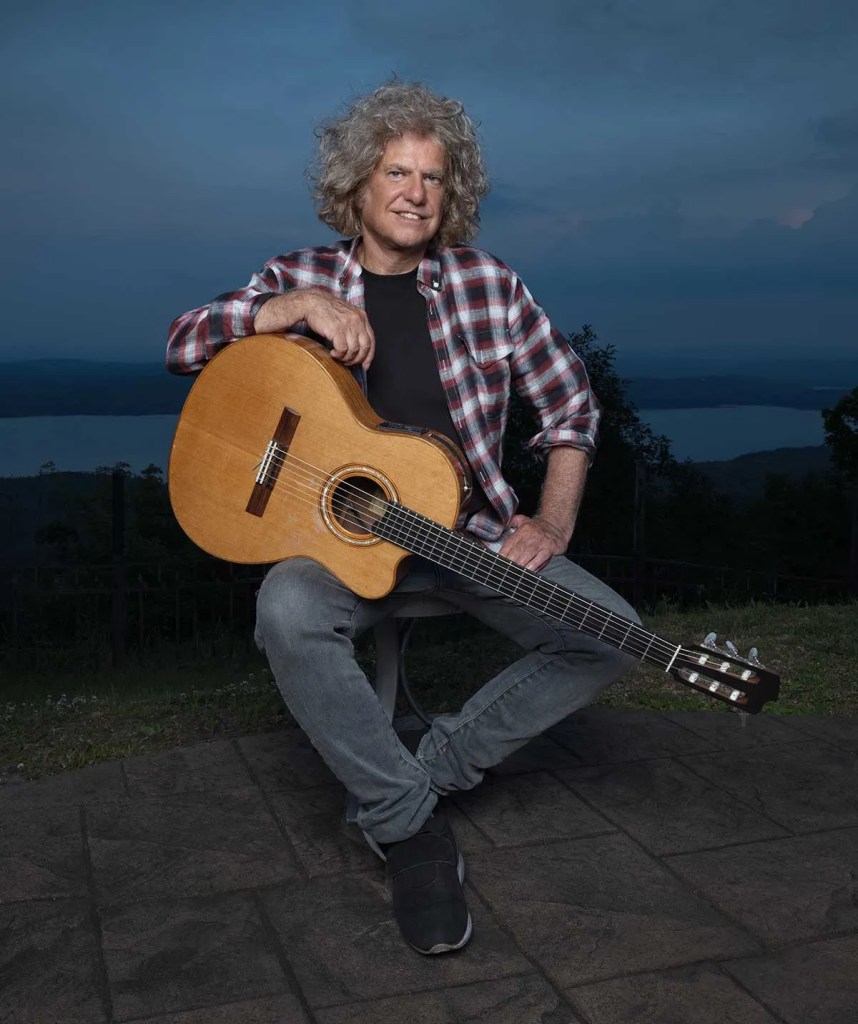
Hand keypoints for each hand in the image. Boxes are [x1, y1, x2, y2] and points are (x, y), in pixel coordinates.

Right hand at [254, 288, 375, 368]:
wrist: (311, 302)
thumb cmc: (325, 310)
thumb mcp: (345, 315)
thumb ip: (354, 327)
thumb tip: (357, 347)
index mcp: (361, 316)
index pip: (371, 340)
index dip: (368, 355)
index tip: (365, 365)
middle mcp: (357, 320)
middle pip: (364, 347)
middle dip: (357, 359)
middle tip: (349, 363)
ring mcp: (348, 324)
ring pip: (354, 350)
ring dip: (346, 358)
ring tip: (338, 357)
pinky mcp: (337, 330)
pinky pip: (342, 349)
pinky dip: (338, 354)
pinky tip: (332, 353)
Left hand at [498, 514, 568, 571]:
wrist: (557, 525)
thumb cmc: (538, 527)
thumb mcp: (523, 520)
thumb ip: (511, 522)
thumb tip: (501, 526)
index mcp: (522, 530)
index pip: (510, 543)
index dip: (503, 553)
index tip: (498, 561)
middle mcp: (531, 536)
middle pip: (517, 551)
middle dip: (510, 561)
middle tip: (504, 570)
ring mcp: (540, 543)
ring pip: (527, 556)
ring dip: (519, 565)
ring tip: (513, 573)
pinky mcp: (549, 549)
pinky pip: (540, 559)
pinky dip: (533, 566)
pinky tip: (528, 571)